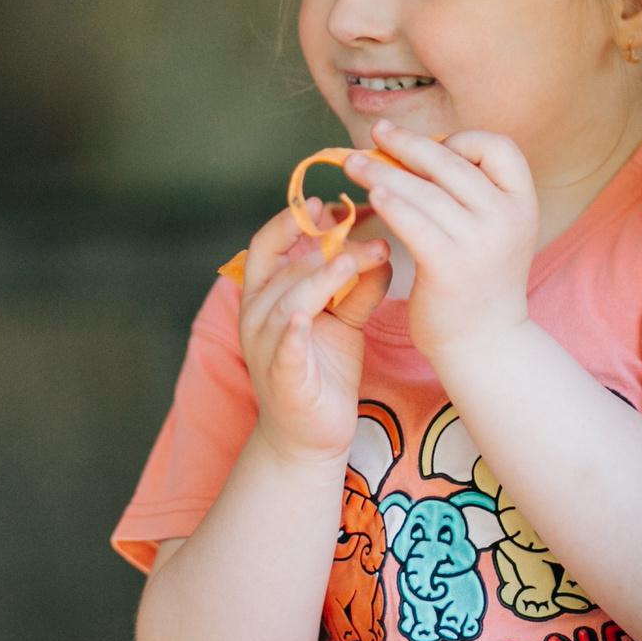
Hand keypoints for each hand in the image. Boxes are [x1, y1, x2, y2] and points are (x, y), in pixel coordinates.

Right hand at [235, 201, 390, 463]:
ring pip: (287, 303)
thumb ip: (357, 285)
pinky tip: (306, 319)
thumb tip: (384, 249)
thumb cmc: (324, 369)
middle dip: (325, 248)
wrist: (311, 435)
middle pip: (285, 268)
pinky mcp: (283, 380)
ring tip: (353, 262)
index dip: (290, 221)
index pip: (267, 245)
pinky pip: (284, 352)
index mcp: (267, 295)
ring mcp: (267, 349)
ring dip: (318, 279)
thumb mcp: (344, 318)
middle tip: (371, 238)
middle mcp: (258, 317)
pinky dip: (292, 335)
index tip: (323, 204)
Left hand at [346, 122, 536, 366]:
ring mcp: (480, 240)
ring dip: (383, 170)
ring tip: (353, 163)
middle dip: (407, 144)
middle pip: (450, 162)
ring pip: (423, 189)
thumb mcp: (494, 230)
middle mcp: (506, 217)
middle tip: (376, 133)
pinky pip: (413, 221)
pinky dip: (390, 202)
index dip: (462, 140)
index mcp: (522, 202)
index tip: (432, 148)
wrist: (485, 344)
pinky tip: (370, 194)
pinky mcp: (448, 264)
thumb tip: (418, 148)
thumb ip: (472, 193)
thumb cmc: (478, 282)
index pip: (498, 147)